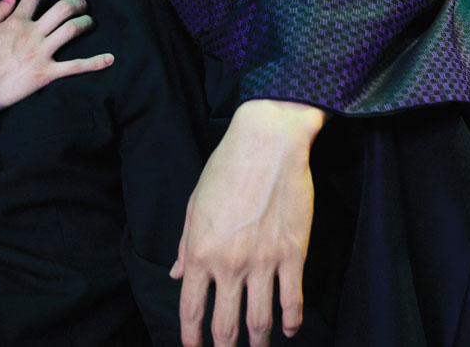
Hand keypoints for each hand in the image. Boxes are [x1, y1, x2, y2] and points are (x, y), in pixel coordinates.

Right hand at [0, 0, 110, 111]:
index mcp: (14, 22)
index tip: (43, 1)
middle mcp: (31, 34)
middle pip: (62, 9)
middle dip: (76, 3)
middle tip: (82, 4)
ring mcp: (41, 53)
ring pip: (72, 30)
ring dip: (86, 23)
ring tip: (90, 22)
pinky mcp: (46, 74)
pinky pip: (75, 67)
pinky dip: (94, 63)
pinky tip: (110, 58)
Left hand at [171, 99, 324, 346]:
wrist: (268, 143)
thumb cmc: (227, 167)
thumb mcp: (195, 204)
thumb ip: (186, 245)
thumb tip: (177, 275)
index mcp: (201, 252)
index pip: (191, 310)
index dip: (191, 338)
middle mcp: (229, 264)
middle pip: (225, 326)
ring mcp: (263, 262)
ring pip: (259, 320)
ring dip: (258, 343)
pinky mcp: (293, 254)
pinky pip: (292, 300)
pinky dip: (290, 321)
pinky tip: (288, 330)